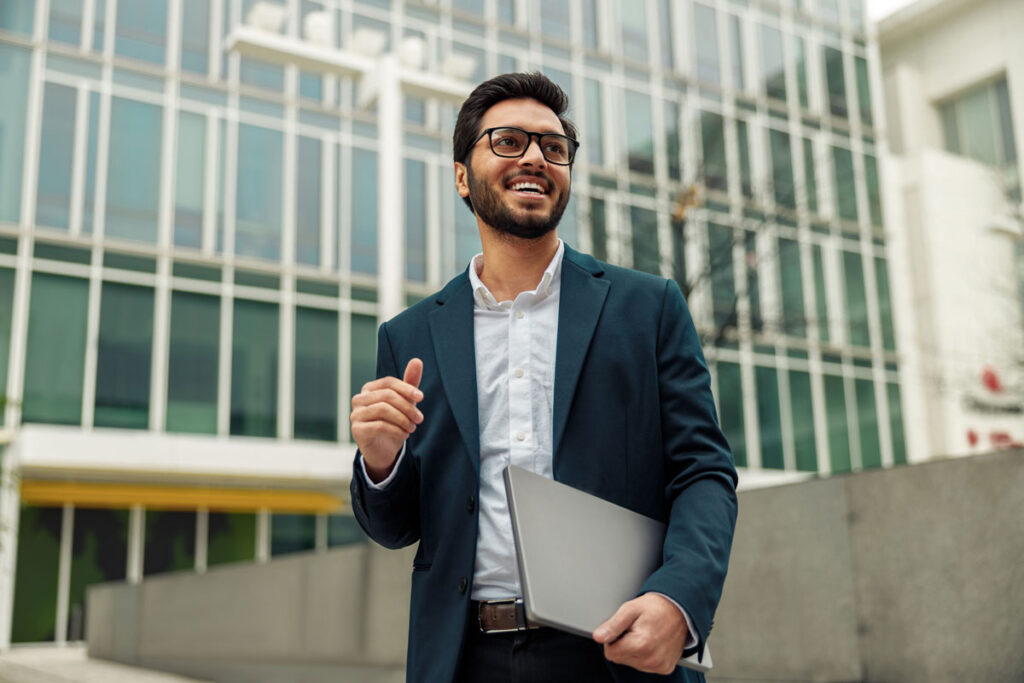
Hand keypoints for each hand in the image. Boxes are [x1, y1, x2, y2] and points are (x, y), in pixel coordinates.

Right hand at [350, 358, 423, 481]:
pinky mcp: (357, 430)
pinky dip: (396, 430)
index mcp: (369, 389)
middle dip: (407, 407)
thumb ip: (410, 382)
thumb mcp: (405, 402)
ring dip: (402, 419)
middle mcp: (359, 400)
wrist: (384, 450)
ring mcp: (356, 415)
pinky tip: (404, 435)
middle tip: (419, 419)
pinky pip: (379, 426)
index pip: (388, 383)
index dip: (406, 388)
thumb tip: (417, 360)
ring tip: (412, 428)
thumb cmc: (394, 422)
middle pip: (386, 396)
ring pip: (382, 410)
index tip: (421, 398)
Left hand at [593, 593, 687, 674]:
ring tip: (645, 634)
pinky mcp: (665, 668)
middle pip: (620, 659)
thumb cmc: (655, 607)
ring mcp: (659, 665)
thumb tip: (598, 637)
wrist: (680, 609)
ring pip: (631, 663)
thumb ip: (613, 625)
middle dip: (623, 644)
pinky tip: (652, 642)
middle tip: (636, 629)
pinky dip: (645, 655)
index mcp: (641, 644)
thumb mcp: (630, 609)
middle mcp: (651, 659)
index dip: (613, 639)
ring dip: (634, 650)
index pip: (610, 653)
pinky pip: (644, 666)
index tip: (623, 628)